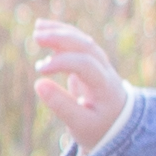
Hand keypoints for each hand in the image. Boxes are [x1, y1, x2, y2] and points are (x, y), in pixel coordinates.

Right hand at [25, 19, 134, 151]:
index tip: (40, 71)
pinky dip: (62, 34)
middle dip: (62, 38)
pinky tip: (44, 28)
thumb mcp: (80, 125)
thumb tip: (38, 83)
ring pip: (83, 40)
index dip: (62, 63)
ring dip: (61, 32)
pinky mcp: (92, 61)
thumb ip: (61, 105)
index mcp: (105, 87)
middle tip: (36, 37)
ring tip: (37, 27)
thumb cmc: (98, 127)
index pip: (86, 65)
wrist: (118, 125)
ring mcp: (100, 63)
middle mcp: (105, 70)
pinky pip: (78, 42)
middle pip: (86, 46)